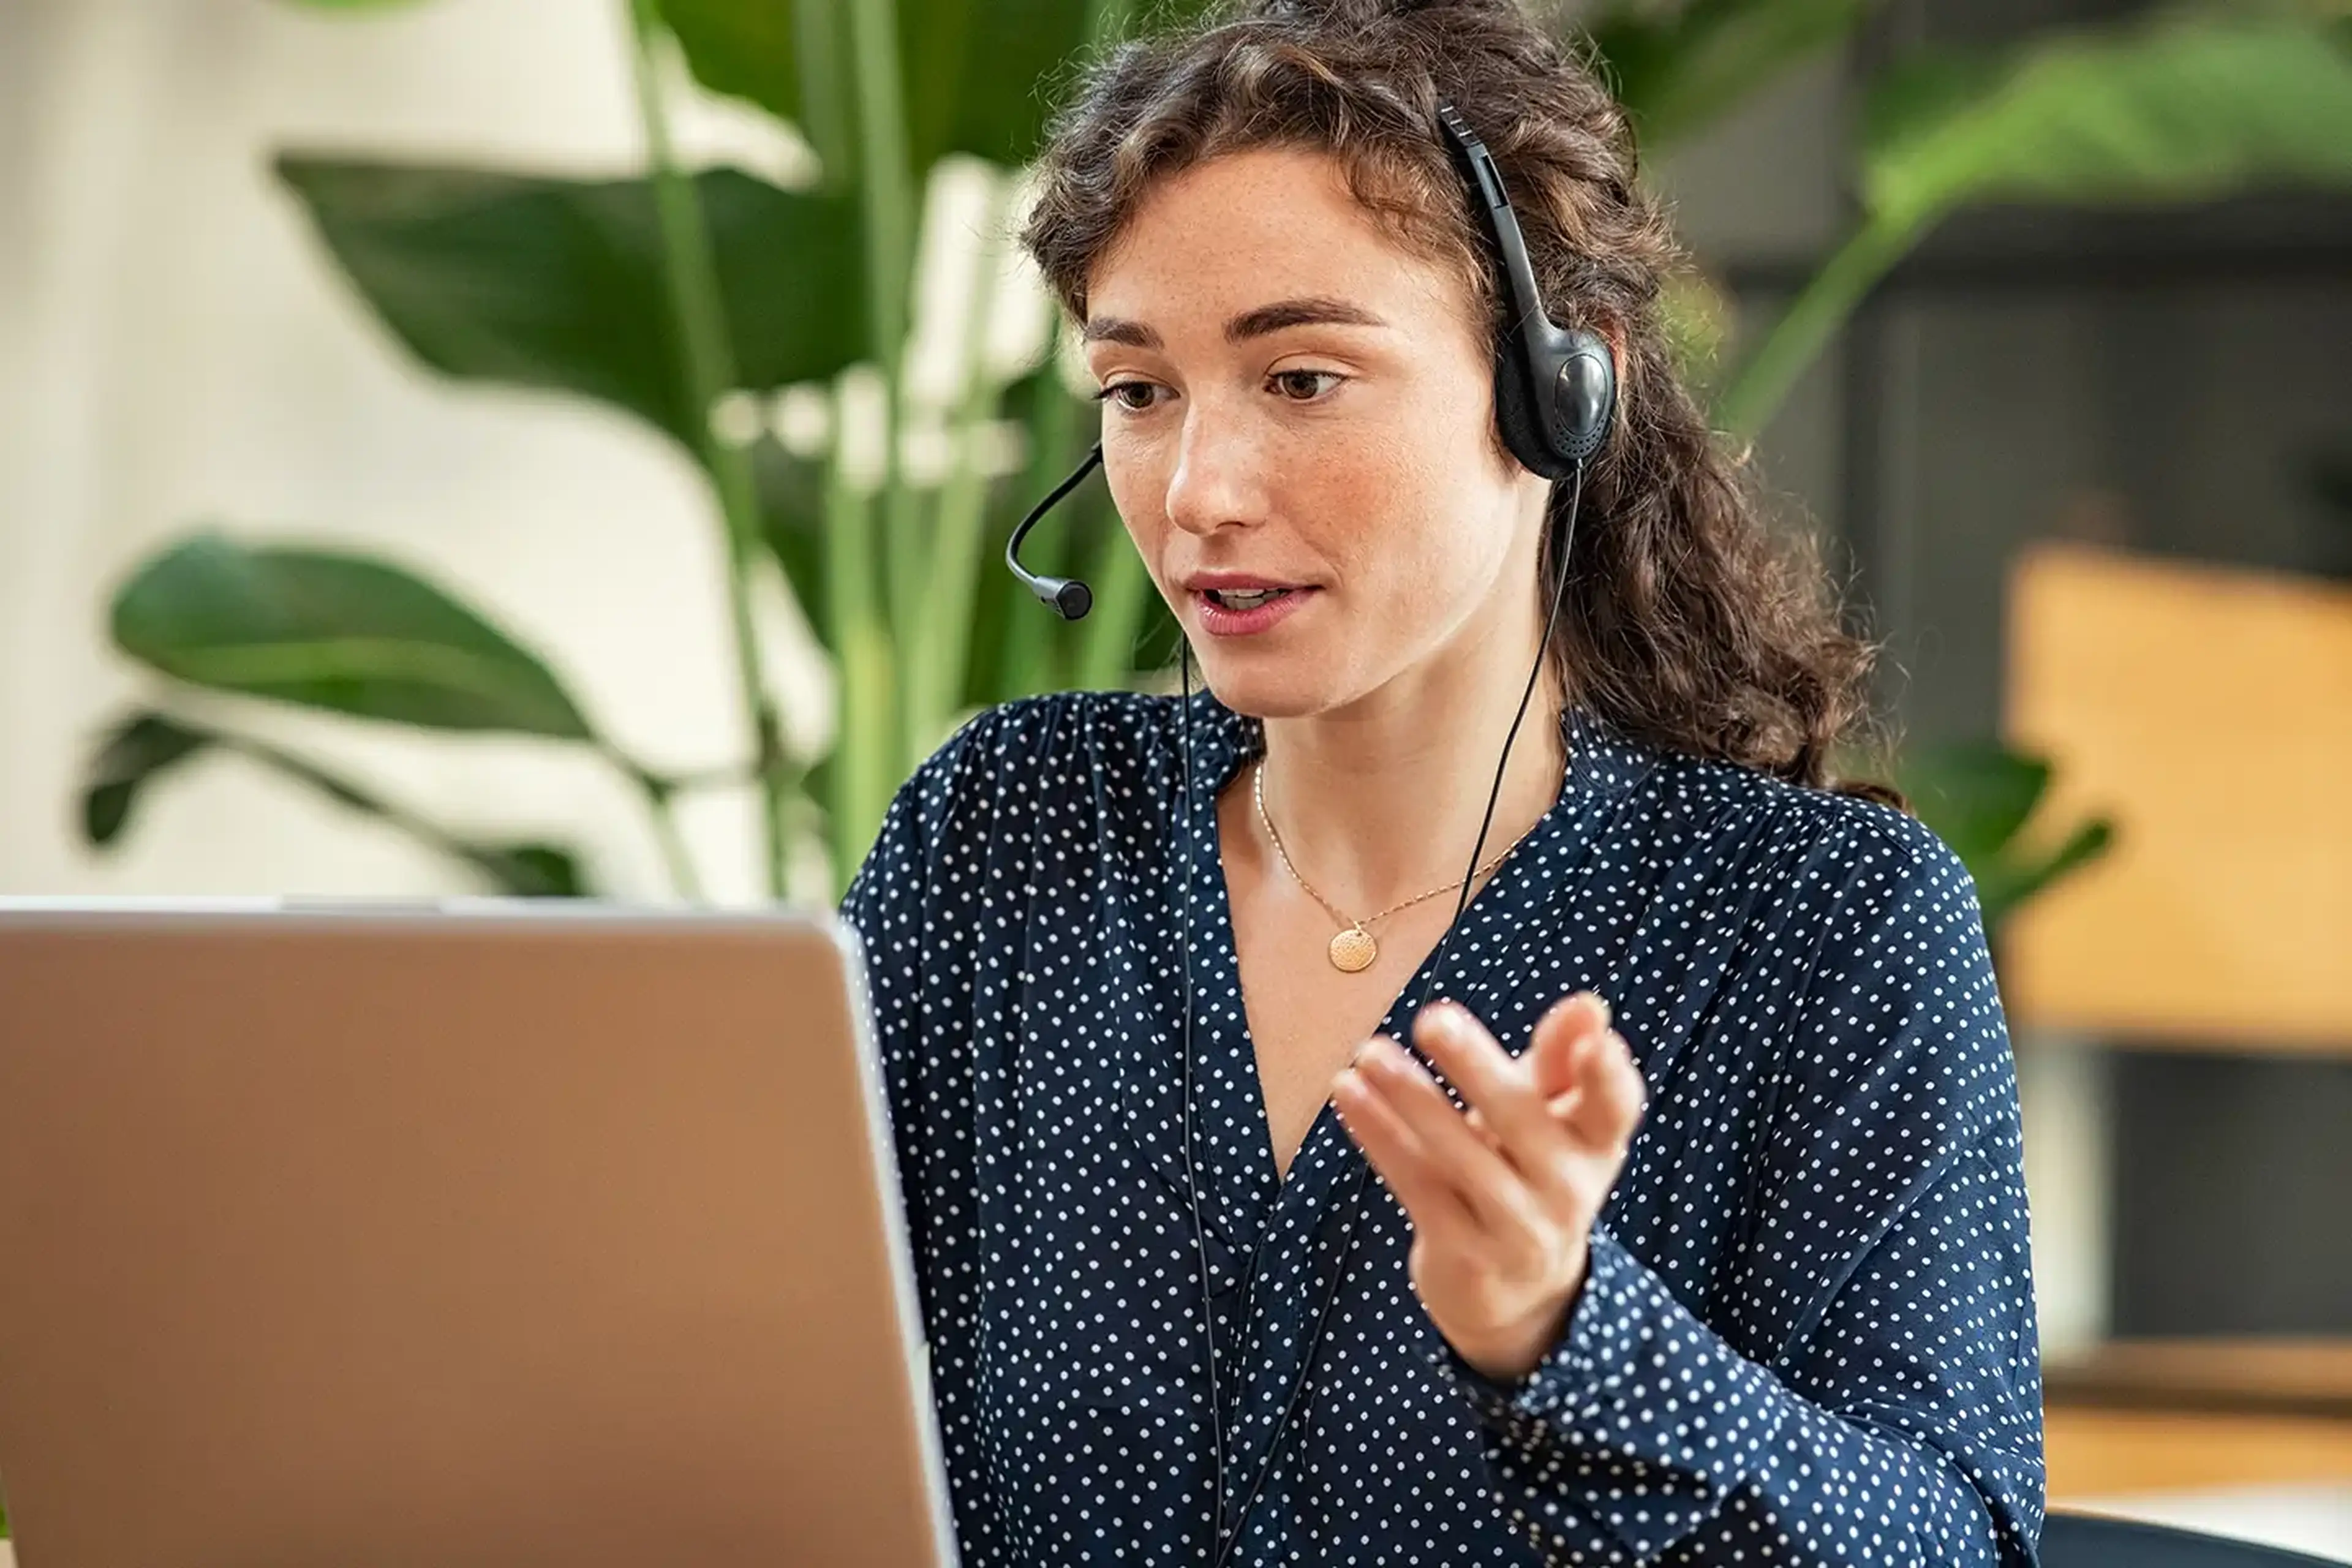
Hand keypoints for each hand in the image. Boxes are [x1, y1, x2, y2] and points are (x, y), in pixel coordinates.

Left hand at [1331, 991, 1644, 1382]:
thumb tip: (1589, 1005)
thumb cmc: (1529, 1169)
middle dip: (1476, 1069)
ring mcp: (1517, 1229)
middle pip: (1522, 1122)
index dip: (1611, 1076)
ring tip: (1369, 1052)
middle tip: (1431, 1018)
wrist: (1514, 1290)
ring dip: (1411, 1100)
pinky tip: (1348, 1091)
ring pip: (1460, 1157)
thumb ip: (1561, 1059)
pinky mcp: (1464, 1253)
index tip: (1599, 1040)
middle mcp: (1567, 1190)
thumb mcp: (1551, 1116)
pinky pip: (1417, 1184)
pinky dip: (1380, 1136)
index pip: (1615, 1108)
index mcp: (1596, 1145)